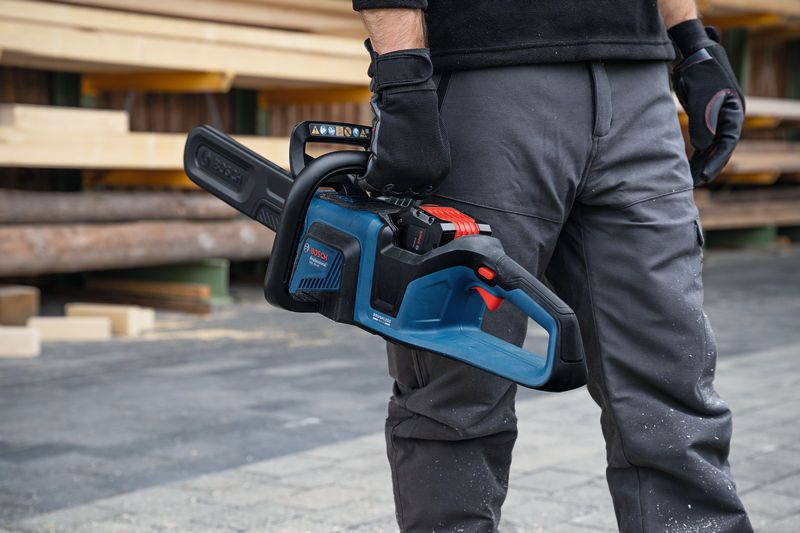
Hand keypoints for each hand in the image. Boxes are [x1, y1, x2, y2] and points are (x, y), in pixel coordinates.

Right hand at [355, 41, 449, 197]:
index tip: (395, 183)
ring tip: (369, 173)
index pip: (421, 190)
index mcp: (439, 171)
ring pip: (384, 187)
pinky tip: (358, 175)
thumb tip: (413, 172)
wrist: (408, 101)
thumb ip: (426, 163)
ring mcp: (405, 174)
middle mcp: (424, 177)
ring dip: (376, 181)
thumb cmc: (419, 115)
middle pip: (402, 190)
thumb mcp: (434, 145)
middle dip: (390, 183)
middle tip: (380, 176)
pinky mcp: (385, 168)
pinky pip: (369, 181)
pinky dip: (361, 179)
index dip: (406, 185)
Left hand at [670, 19, 744, 185]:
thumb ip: (703, 122)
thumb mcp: (700, 98)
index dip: (716, 161)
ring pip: (712, 145)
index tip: (704, 177)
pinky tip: (689, 164)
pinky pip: (704, 139)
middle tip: (696, 184)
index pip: (727, 143)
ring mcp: (719, 117)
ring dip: (702, 161)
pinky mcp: (707, 117)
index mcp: (734, 113)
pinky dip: (697, 152)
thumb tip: (703, 146)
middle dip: (710, 165)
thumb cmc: (698, 73)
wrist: (692, 54)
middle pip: (721, 147)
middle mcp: (729, 117)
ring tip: (691, 180)